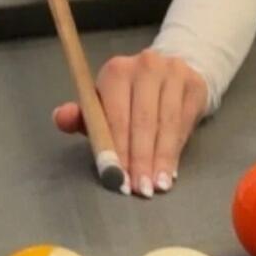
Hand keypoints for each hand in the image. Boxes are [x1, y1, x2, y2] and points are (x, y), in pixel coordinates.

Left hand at [52, 50, 208, 197]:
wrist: (169, 75)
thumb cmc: (130, 98)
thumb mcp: (104, 106)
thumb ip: (82, 116)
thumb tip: (60, 118)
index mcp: (116, 71)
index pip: (115, 114)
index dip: (115, 148)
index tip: (117, 177)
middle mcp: (145, 65)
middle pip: (142, 120)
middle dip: (140, 159)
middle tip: (139, 189)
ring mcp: (173, 72)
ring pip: (166, 123)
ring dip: (161, 158)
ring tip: (156, 186)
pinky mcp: (194, 83)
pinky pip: (184, 121)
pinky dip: (176, 149)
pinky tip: (171, 171)